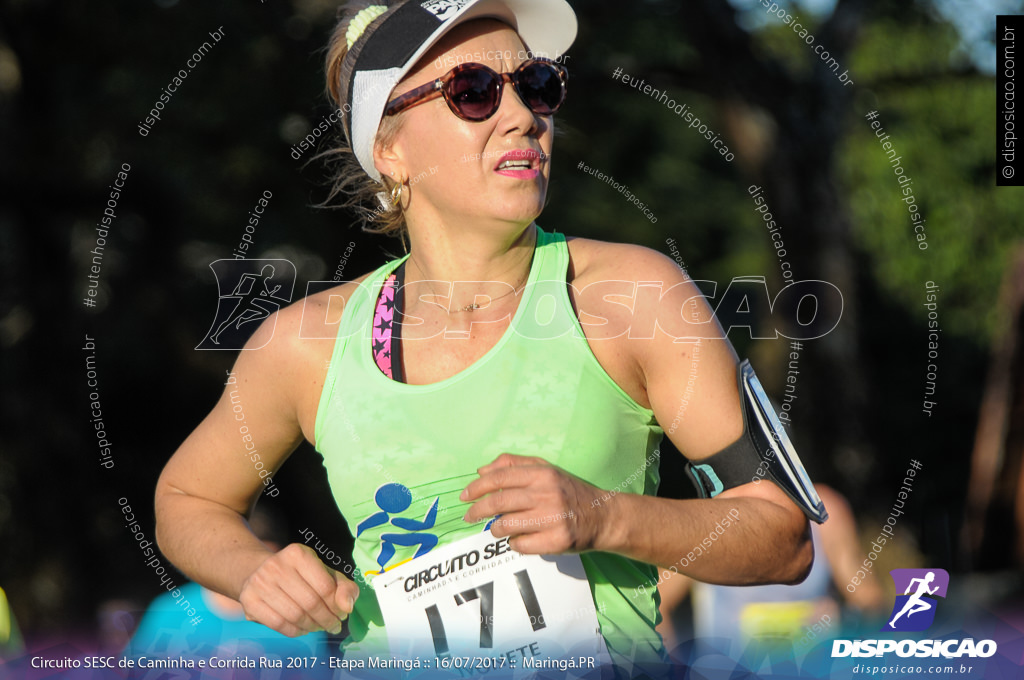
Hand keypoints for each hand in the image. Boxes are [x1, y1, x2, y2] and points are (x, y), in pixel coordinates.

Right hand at [238, 543, 358, 636]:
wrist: (257, 571)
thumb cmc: (299, 575)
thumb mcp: (324, 573)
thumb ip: (344, 587)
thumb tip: (347, 607)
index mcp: (298, 554)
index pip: (325, 586)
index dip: (337, 605)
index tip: (341, 614)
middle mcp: (276, 565)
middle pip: (310, 603)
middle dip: (327, 619)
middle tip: (333, 626)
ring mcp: (259, 582)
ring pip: (295, 615)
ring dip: (312, 627)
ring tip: (318, 627)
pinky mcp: (249, 600)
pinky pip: (278, 624)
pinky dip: (295, 631)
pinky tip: (303, 629)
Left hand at [460, 453, 608, 553]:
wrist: (603, 516)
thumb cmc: (569, 491)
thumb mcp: (546, 469)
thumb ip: (514, 465)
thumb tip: (482, 471)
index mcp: (542, 474)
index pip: (499, 478)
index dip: (476, 487)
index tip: (464, 497)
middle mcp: (547, 494)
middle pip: (498, 502)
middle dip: (477, 511)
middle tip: (469, 517)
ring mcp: (552, 519)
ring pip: (506, 525)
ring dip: (495, 529)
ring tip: (497, 528)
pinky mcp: (557, 541)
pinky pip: (521, 545)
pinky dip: (514, 543)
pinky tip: (520, 538)